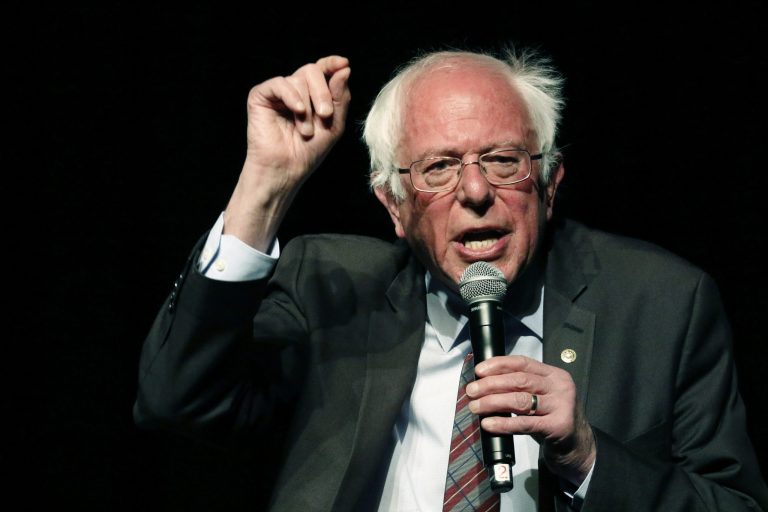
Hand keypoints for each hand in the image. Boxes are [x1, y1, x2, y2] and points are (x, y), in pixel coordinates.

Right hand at [224, 56, 350, 249]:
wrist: (286, 169)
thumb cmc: (309, 151)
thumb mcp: (334, 124)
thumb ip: (340, 97)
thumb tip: (344, 68)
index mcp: (312, 95)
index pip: (322, 70)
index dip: (331, 64)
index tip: (343, 64)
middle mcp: (294, 90)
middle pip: (312, 71)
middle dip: (323, 92)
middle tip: (325, 115)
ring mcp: (277, 93)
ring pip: (298, 79)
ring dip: (307, 107)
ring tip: (305, 131)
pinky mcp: (261, 96)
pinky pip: (279, 83)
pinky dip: (291, 96)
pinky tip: (297, 111)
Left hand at [466, 355, 595, 485]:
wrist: (577, 446)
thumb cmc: (551, 417)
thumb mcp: (541, 396)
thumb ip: (520, 387)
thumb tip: (484, 382)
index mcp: (553, 374)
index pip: (522, 363)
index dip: (498, 364)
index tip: (479, 370)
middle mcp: (559, 387)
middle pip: (519, 380)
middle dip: (491, 384)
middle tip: (471, 391)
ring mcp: (561, 406)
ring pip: (520, 400)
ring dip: (493, 402)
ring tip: (475, 406)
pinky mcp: (558, 426)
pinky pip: (524, 423)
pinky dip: (503, 423)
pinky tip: (488, 424)